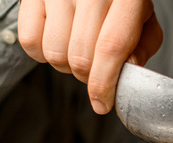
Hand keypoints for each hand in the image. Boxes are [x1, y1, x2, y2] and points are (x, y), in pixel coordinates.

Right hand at [17, 0, 162, 113]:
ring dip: (65, 65)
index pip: (111, 48)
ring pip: (55, 54)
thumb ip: (143, 46)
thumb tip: (127, 71)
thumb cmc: (118, 1)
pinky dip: (41, 52)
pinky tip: (57, 39)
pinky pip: (29, 41)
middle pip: (81, 57)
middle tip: (94, 69)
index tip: (102, 104)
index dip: (104, 83)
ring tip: (76, 50)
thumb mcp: (142, 19)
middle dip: (87, 77)